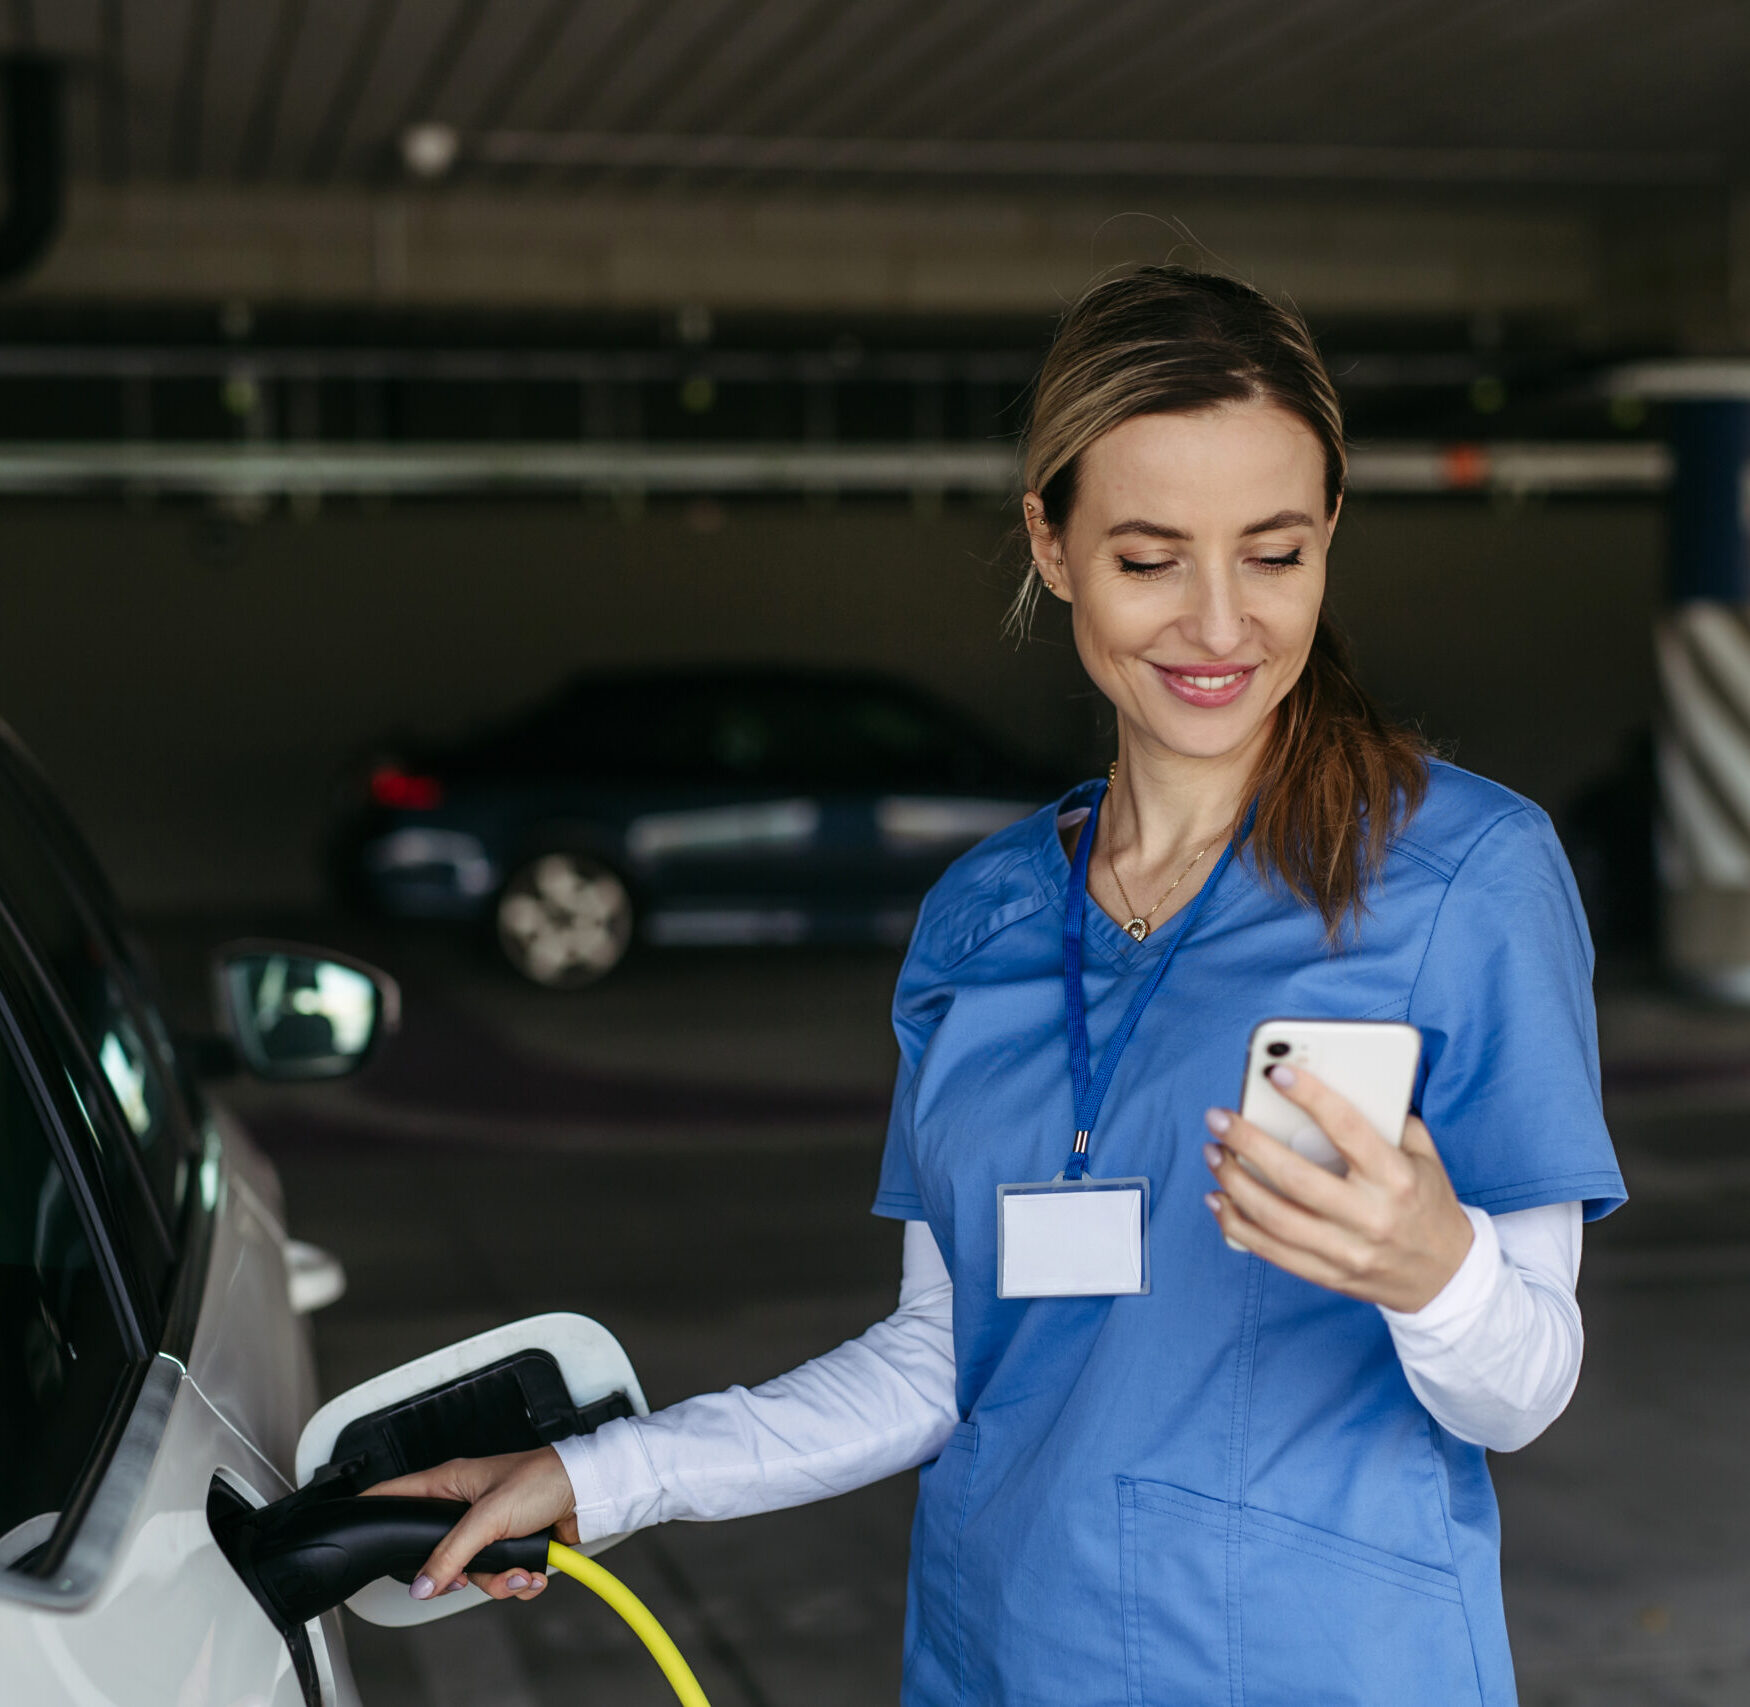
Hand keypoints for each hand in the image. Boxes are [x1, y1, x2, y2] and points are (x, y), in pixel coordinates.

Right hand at [365, 1446, 578, 1601]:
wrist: (589, 1491)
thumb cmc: (542, 1478)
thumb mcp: (488, 1516)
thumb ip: (451, 1552)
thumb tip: (422, 1585)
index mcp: (449, 1482)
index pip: (396, 1493)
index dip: (374, 1508)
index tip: (352, 1524)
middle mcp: (464, 1505)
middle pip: (435, 1552)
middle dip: (457, 1573)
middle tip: (468, 1575)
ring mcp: (487, 1527)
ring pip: (470, 1572)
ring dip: (497, 1581)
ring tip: (518, 1574)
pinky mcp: (510, 1544)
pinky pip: (499, 1576)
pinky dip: (517, 1582)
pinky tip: (532, 1574)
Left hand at [1202, 1063, 1473, 1313]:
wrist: (1447, 1276)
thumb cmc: (1426, 1202)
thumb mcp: (1423, 1156)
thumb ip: (1386, 1119)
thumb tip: (1330, 1081)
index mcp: (1396, 1178)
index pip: (1348, 1130)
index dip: (1310, 1097)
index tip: (1276, 1073)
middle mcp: (1370, 1217)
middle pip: (1296, 1177)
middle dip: (1248, 1143)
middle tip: (1219, 1117)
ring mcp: (1348, 1251)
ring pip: (1276, 1217)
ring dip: (1234, 1182)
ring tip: (1213, 1152)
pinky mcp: (1329, 1275)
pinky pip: (1272, 1251)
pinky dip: (1237, 1224)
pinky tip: (1218, 1198)